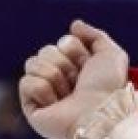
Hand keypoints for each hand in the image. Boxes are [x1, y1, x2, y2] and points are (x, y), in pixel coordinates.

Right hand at [18, 19, 130, 138]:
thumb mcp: (111, 55)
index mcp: (78, 68)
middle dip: (64, 63)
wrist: (100, 113)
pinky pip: (26, 82)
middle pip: (46, 51)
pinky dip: (43, 89)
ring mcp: (45, 93)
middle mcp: (60, 79)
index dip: (76, 51)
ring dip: (55, 76)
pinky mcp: (32, 107)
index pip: (63, 43)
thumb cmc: (109, 88)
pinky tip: (55, 103)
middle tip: (78, 81)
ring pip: (33, 63)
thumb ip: (96, 35)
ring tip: (69, 94)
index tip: (88, 66)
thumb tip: (74, 25)